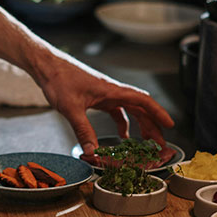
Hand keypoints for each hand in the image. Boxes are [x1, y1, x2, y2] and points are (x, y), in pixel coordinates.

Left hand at [35, 55, 174, 153]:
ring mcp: (105, 94)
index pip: (143, 100)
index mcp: (112, 91)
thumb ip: (83, 130)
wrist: (47, 66)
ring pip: (130, 110)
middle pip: (140, 108)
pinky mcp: (97, 98)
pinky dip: (122, 124)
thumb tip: (92, 150)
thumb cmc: (59, 79)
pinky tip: (121, 136)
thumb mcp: (71, 108)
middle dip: (152, 125)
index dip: (158, 113)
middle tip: (160, 143)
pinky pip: (116, 112)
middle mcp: (112, 91)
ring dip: (140, 125)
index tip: (170, 125)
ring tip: (146, 142)